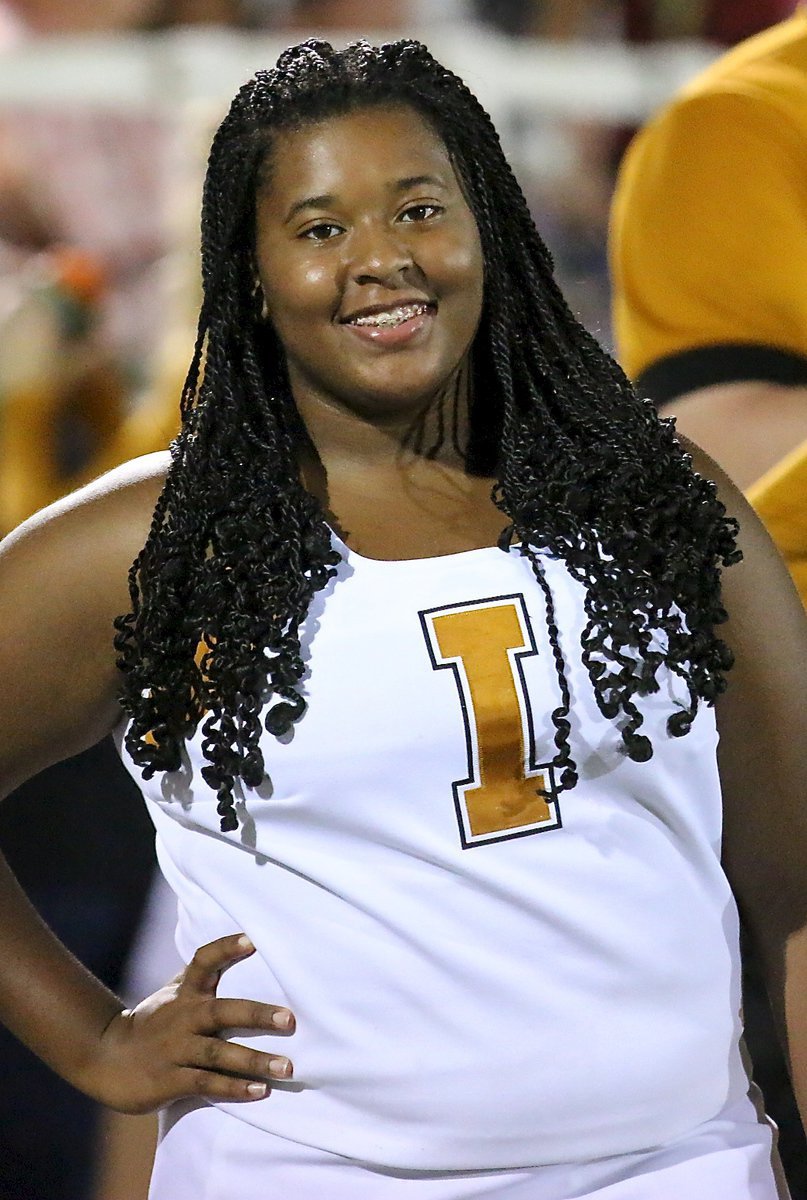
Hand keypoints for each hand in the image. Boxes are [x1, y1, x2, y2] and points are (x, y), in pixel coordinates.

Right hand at [80, 933, 293, 1113]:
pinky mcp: (170, 1081)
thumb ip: (203, 975)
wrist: (106, 1059)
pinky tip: (259, 1091)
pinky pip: (206, 1084)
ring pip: (218, 1054)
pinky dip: (233, 1088)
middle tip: (290, 1019)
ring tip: (286, 1068)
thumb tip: (245, 944)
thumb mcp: (175, 993)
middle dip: (257, 1015)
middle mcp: (182, 1018)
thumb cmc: (154, 1022)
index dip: (226, 949)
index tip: (251, 940)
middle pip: (222, 1012)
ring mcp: (175, 1050)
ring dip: (253, 1061)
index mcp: (185, 993)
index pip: (203, 962)